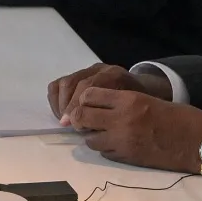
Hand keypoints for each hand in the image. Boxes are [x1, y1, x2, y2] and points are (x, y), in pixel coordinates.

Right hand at [49, 63, 170, 123]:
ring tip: (64, 120)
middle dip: (68, 106)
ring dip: (61, 103)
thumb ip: (120, 118)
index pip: (90, 86)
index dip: (79, 105)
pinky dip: (56, 99)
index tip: (75, 125)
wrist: (145, 91)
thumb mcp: (137, 112)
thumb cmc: (141, 108)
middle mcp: (101, 69)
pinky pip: (60, 84)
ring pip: (65, 82)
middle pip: (75, 83)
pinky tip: (61, 113)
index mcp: (116, 76)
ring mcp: (88, 70)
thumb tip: (97, 131)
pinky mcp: (79, 74)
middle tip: (67, 124)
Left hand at [68, 86, 201, 172]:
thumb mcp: (150, 99)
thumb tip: (99, 106)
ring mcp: (125, 141)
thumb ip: (124, 102)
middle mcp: (122, 119)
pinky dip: (106, 148)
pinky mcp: (130, 158)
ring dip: (92, 135)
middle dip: (79, 118)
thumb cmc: (181, 117)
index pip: (88, 95)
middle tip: (83, 120)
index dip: (83, 99)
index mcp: (129, 99)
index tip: (85, 103)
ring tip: (102, 133)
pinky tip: (115, 144)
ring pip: (90, 139)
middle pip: (82, 117)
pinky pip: (105, 153)